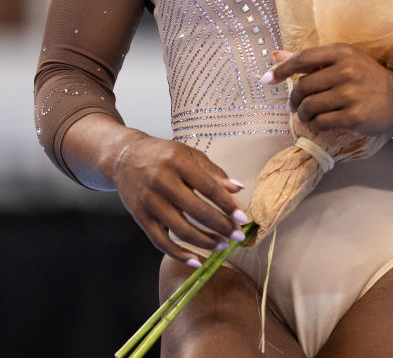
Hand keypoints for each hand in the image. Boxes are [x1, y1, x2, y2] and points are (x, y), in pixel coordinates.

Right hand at [111, 134, 247, 265]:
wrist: (125, 158)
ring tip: (222, 245)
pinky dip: (179, 254)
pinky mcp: (140, 217)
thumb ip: (213, 172)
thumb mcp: (188, 155)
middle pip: (196, 210)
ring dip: (204, 242)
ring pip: (180, 229)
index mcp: (177, 162)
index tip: (243, 218)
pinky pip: (160, 241)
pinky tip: (196, 261)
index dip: (227, 204)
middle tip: (237, 236)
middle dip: (220, 226)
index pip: (208, 187)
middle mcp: (162, 181)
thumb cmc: (162, 155)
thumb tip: (238, 189)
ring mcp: (149, 201)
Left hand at [265, 44, 392, 136]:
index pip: (302, 59)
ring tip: (305, 115)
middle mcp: (346, 70)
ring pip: (310, 106)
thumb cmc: (365, 77)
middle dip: (293, 98)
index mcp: (341, 52)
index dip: (281, 70)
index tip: (267, 79)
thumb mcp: (342, 60)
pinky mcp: (354, 117)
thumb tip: (275, 55)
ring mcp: (351, 94)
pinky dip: (314, 125)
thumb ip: (309, 59)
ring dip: (302, 114)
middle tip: (293, 105)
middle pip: (303, 86)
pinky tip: (318, 123)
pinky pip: (321, 123)